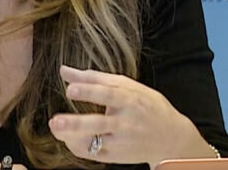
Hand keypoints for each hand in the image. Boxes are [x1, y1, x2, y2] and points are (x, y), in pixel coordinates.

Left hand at [48, 65, 214, 168]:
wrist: (172, 138)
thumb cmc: (146, 106)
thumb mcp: (127, 86)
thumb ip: (94, 78)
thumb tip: (64, 70)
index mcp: (129, 100)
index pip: (107, 95)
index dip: (88, 92)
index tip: (70, 89)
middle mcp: (125, 123)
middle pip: (99, 123)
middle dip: (76, 124)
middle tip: (56, 121)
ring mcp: (121, 142)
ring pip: (94, 143)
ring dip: (72, 137)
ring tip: (56, 128)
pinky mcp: (116, 156)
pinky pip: (93, 153)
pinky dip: (77, 146)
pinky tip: (66, 137)